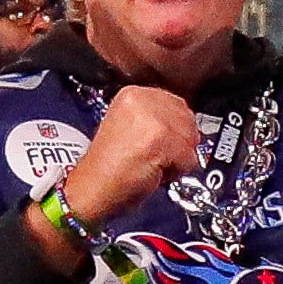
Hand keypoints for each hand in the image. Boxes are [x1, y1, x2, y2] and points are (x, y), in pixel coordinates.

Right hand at [60, 85, 198, 226]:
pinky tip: (153, 173)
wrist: (91, 189)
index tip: (163, 143)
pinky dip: (176, 173)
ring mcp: (152, 119)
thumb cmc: (108, 168)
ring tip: (152, 164)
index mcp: (132, 94)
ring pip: (191, 140)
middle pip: (188, 120)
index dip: (176, 129)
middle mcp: (141, 100)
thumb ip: (155, 119)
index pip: (177, 104)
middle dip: (180, 143)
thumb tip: (185, 124)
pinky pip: (189, 159)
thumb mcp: (129, 127)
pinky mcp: (160, 140)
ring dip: (178, 159)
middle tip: (156, 157)